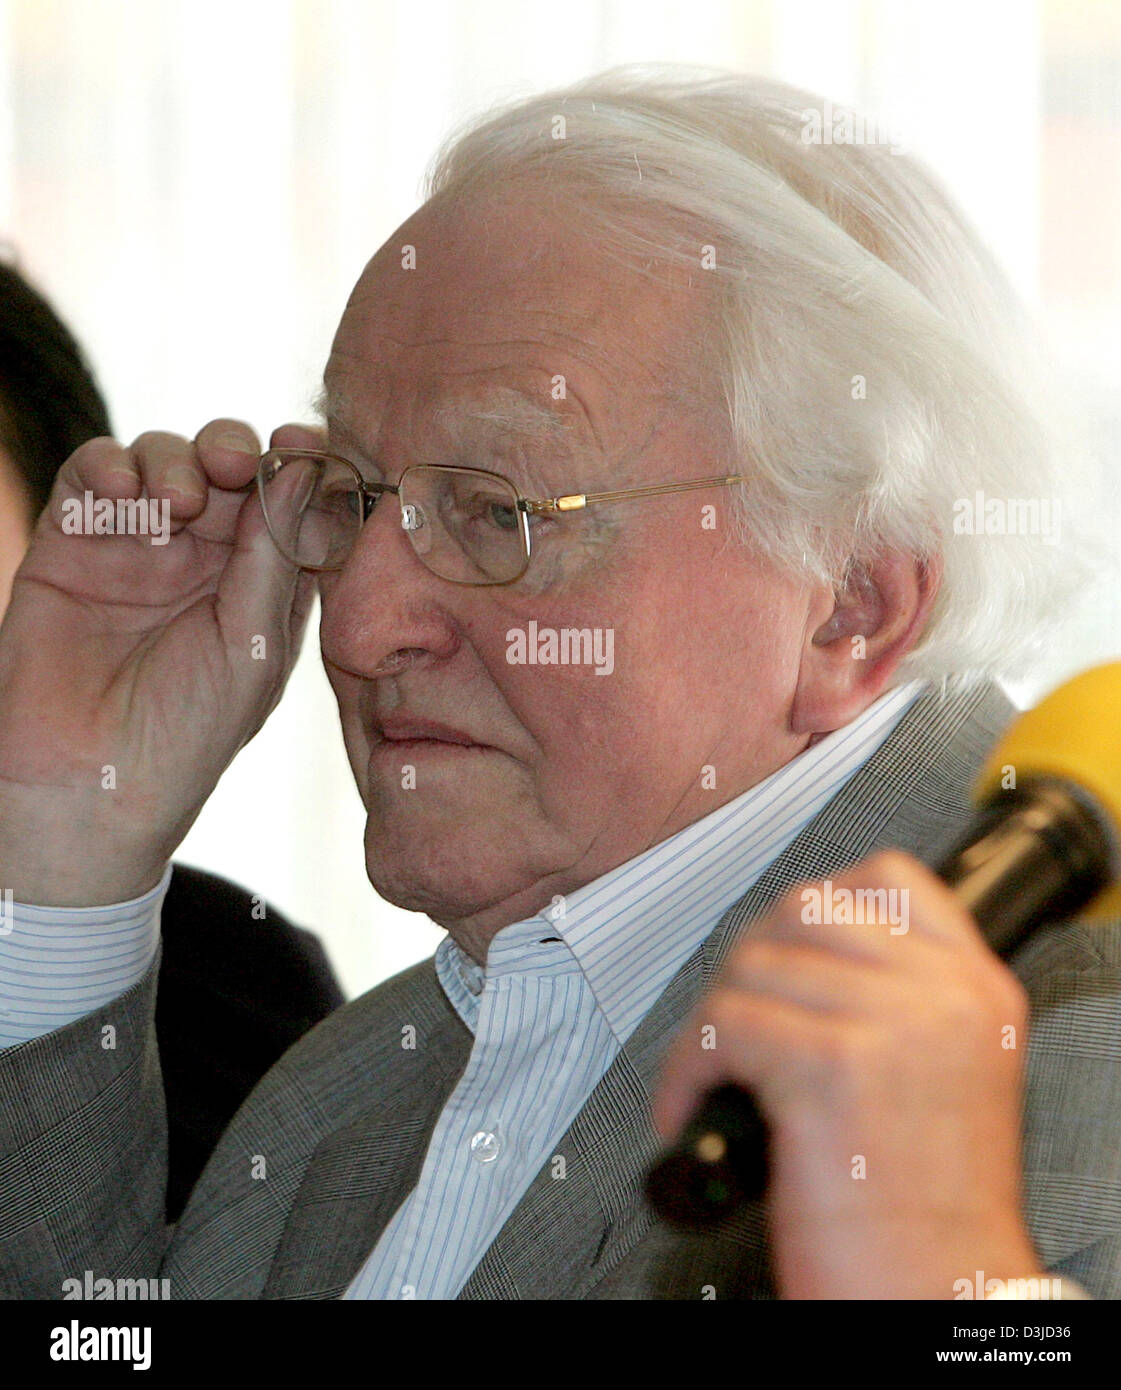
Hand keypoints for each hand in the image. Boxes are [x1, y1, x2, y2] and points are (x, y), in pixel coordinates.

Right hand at [0, 419, 320, 904]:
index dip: (300, 465)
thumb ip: (273, 554)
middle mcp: (205, 561)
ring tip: (177, 502)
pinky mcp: (72, 543)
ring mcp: (137, 548)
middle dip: (236, 451)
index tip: (303, 444)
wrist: (83, 784)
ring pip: (165, 460)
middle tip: (235, 466)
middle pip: (230, 468)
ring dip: (176, 459)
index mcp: (263, 586)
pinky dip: (108, 464)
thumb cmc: (185, 735)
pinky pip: (93, 475)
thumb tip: (304, 466)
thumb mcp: (253, 646)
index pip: (290, 503)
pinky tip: (121, 491)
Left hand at [652, 851, 1043, 1298]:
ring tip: (713, 1079)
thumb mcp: (947, 1076)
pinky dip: (685, 1069)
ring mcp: (891, 1023)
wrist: (940, 1298)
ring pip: (751, 966)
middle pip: (803, 909)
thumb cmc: (927, 1212)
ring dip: (711, 1024)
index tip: (782, 950)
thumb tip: (797, 954)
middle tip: (734, 1024)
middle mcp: (943, 994)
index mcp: (977, 989)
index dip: (817, 903)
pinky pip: (721, 1026)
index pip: (888, 879)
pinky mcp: (832, 1065)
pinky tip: (691, 1109)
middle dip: (748, 962)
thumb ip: (898, 1002)